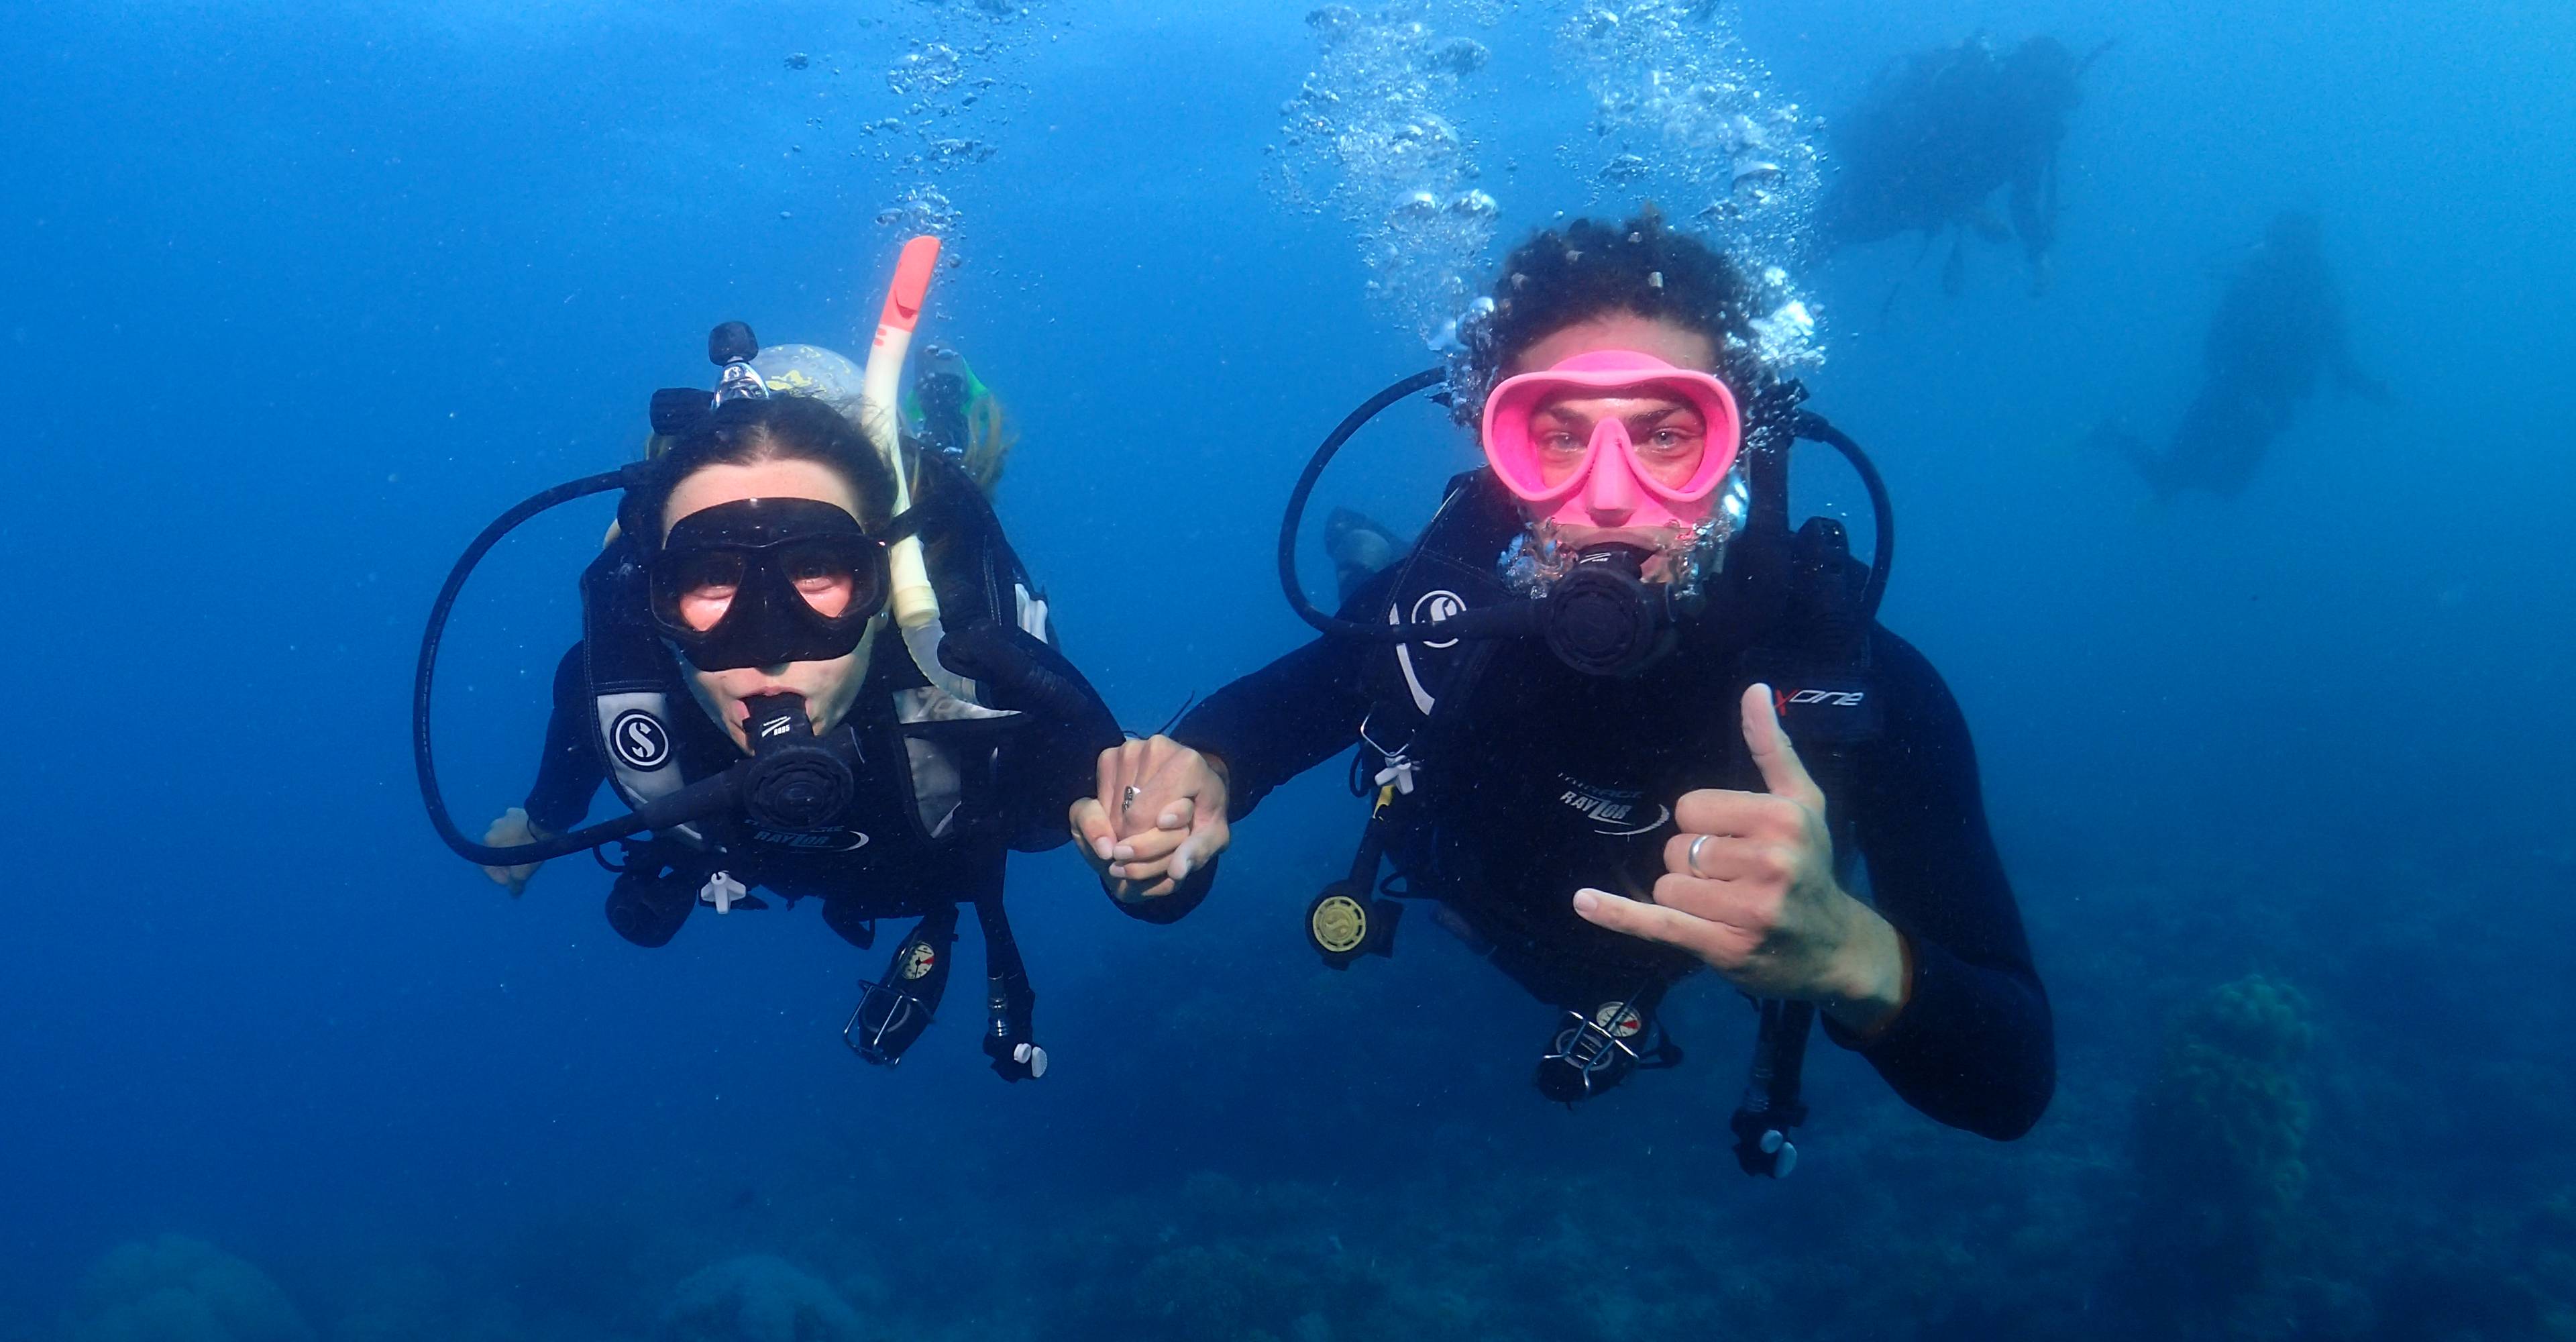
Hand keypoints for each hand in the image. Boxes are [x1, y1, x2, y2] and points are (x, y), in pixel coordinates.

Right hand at [480, 807, 544, 896]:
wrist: (545, 824)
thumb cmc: (530, 849)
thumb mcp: (522, 872)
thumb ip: (515, 884)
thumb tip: (514, 893)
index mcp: (488, 843)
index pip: (487, 866)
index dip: (498, 876)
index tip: (511, 880)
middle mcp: (491, 829)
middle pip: (496, 851)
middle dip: (506, 862)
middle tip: (520, 868)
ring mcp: (503, 818)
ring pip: (505, 837)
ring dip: (512, 846)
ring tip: (526, 852)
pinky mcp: (516, 811)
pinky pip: (514, 826)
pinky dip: (519, 833)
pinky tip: (529, 838)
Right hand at [1068, 736, 1230, 901]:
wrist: (1193, 787)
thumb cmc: (1204, 814)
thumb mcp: (1213, 837)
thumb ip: (1198, 852)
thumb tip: (1176, 873)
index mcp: (1187, 764)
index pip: (1146, 816)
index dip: (1148, 844)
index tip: (1161, 854)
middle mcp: (1154, 748)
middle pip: (1127, 816)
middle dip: (1135, 846)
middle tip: (1155, 853)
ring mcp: (1127, 750)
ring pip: (1107, 813)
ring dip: (1119, 837)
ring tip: (1143, 837)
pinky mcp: (1108, 757)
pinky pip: (1089, 805)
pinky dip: (1105, 825)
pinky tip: (1126, 824)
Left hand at [1571, 685, 1907, 1033]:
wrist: (1836, 949)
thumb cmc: (1813, 866)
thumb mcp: (1803, 803)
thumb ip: (1772, 747)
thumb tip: (1754, 690)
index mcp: (1782, 819)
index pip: (1691, 808)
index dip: (1704, 825)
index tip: (1737, 842)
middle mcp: (1769, 862)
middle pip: (1677, 849)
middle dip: (1694, 865)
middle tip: (1735, 880)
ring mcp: (1747, 909)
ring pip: (1666, 887)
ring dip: (1684, 899)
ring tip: (1727, 906)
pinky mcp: (1724, 947)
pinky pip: (1656, 923)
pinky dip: (1617, 914)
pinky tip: (1584, 902)